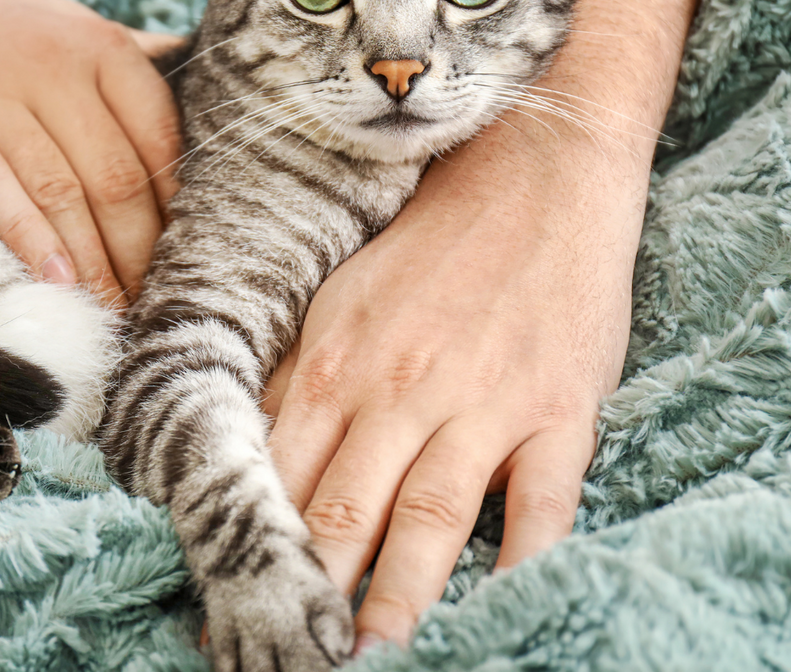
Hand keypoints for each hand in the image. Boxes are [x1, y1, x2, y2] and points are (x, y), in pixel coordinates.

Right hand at [0, 0, 182, 303]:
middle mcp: (50, 62)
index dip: (175, 209)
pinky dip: (25, 237)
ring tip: (107, 311)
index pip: (160, 138)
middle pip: (116, 175)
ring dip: (90, 262)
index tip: (181, 259)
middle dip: (138, 251)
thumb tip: (199, 102)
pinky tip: (51, 281)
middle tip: (148, 305)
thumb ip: (123, 63)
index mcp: (95, 44)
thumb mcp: (58, 27)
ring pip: (60, 189)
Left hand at [263, 117, 639, 647]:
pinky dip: (523, 565)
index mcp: (336, 361)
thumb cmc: (434, 239)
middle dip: (312, 590)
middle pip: (343, 510)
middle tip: (290, 653)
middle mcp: (399, 386)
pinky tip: (505, 611)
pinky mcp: (561, 408)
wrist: (540, 168)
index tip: (230, 604)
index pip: (280, 474)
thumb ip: (303, 380)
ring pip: (429, 520)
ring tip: (371, 656)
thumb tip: (253, 456)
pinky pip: (542, 505)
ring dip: (397, 599)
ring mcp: (483, 400)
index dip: (252, 544)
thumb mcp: (344, 299)